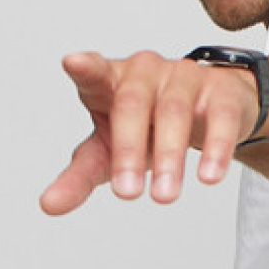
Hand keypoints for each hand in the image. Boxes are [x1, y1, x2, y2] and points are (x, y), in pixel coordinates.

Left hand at [39, 49, 261, 215]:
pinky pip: (219, 118)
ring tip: (164, 197)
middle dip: (128, 149)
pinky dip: (214, 148)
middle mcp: (145, 72)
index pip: (94, 73)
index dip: (85, 68)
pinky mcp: (220, 92)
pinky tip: (208, 176)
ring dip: (169, 157)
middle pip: (132, 105)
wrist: (209, 111)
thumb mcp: (109, 152)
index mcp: (110, 82)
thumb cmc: (148, 128)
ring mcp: (183, 78)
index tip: (73, 63)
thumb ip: (79, 176)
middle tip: (127, 194)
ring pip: (173, 113)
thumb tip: (48, 205)